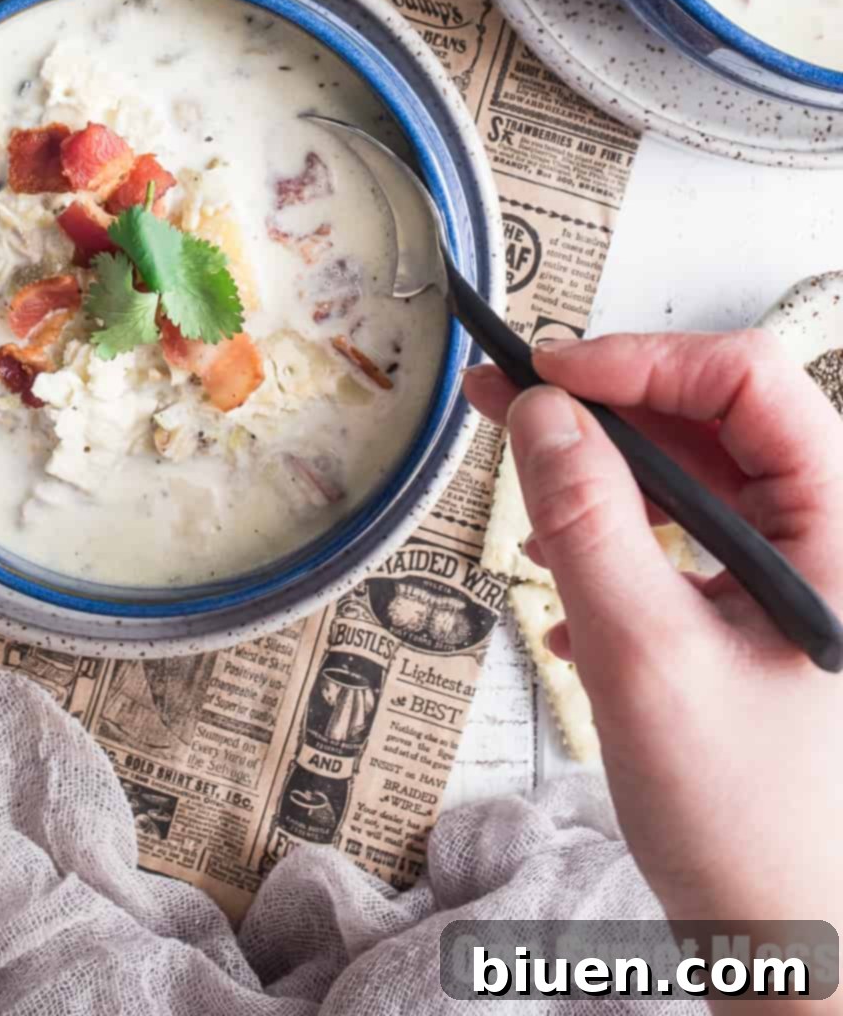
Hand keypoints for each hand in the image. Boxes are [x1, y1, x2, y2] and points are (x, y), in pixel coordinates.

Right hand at [465, 331, 842, 929]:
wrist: (795, 956)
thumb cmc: (754, 829)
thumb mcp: (646, 660)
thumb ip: (587, 523)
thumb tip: (540, 414)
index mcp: (839, 534)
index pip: (747, 384)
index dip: (641, 361)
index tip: (549, 374)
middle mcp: (828, 544)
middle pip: (717, 422)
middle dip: (606, 409)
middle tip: (508, 401)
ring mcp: (796, 584)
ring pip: (697, 480)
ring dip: (606, 477)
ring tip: (525, 492)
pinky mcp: (762, 621)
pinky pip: (689, 540)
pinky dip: (619, 539)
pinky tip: (565, 582)